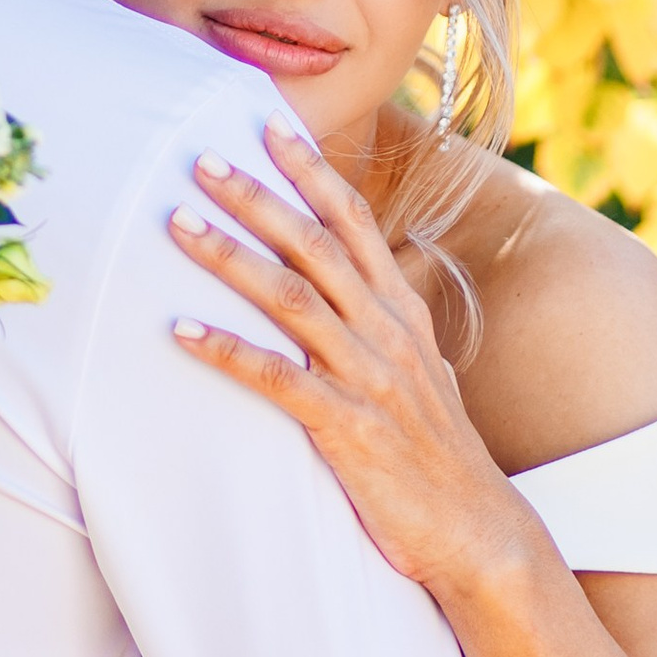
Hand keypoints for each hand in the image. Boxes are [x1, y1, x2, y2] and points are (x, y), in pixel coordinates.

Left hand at [167, 120, 542, 602]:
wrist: (479, 532)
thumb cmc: (435, 453)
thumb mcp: (418, 371)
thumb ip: (382, 324)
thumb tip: (351, 285)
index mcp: (401, 311)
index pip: (352, 222)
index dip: (309, 171)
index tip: (266, 124)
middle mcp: (387, 333)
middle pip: (314, 246)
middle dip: (255, 198)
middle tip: (200, 158)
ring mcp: (370, 379)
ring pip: (292, 300)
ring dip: (231, 258)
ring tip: (177, 226)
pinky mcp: (348, 430)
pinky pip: (279, 381)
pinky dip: (228, 353)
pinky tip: (182, 333)